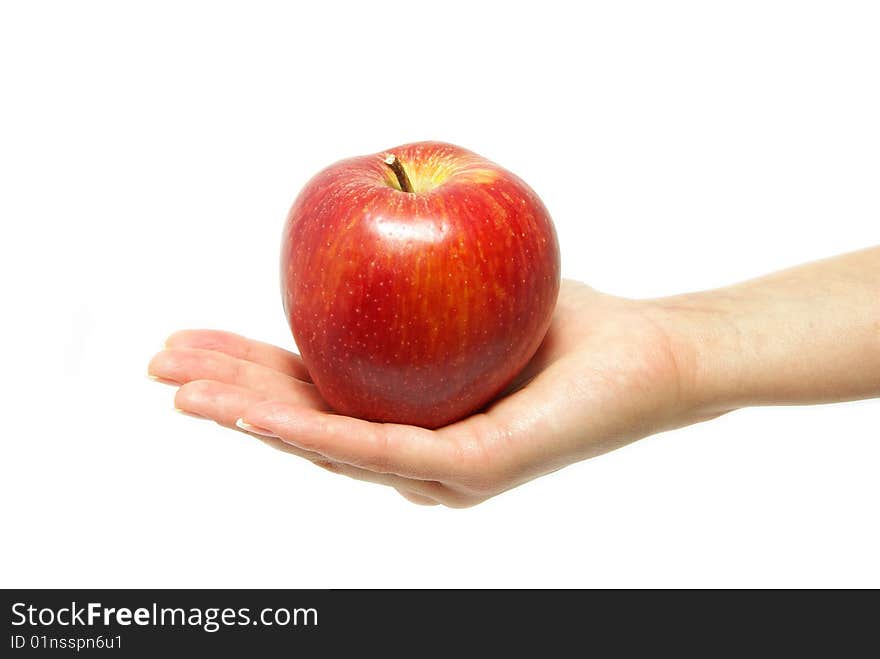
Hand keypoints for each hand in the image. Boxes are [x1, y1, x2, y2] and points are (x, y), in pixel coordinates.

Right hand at [148, 280, 706, 506]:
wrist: (648, 353)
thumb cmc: (558, 322)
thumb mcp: (458, 300)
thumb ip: (399, 299)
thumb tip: (344, 253)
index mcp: (407, 418)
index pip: (313, 397)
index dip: (246, 373)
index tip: (187, 344)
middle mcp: (417, 457)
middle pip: (308, 427)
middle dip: (228, 398)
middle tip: (160, 368)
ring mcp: (443, 472)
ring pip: (330, 445)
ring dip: (252, 419)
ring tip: (187, 391)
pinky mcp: (476, 469)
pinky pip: (382, 447)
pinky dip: (317, 433)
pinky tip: (263, 416)